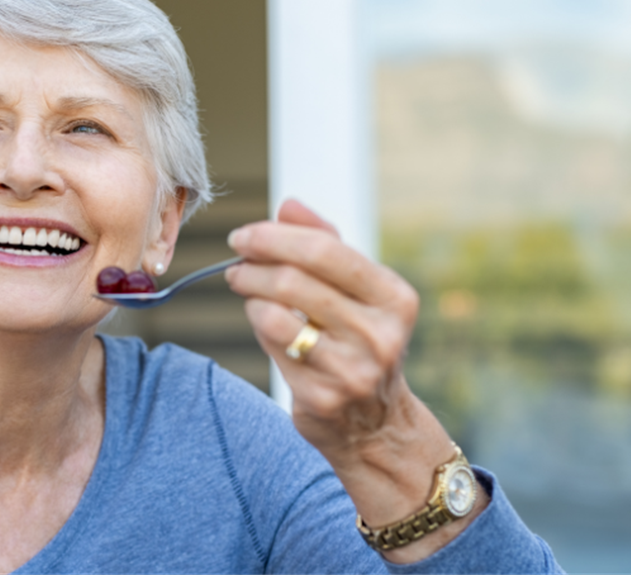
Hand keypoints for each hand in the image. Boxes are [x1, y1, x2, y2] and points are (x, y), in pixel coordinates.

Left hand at [226, 199, 484, 562]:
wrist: (375, 425)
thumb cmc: (359, 340)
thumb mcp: (357, 290)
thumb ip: (325, 241)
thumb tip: (288, 205)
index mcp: (395, 298)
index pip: (326, 250)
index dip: (275, 237)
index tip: (245, 235)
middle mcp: (379, 334)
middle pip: (295, 280)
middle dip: (254, 264)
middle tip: (235, 262)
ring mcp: (352, 369)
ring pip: (276, 313)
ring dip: (249, 293)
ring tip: (243, 285)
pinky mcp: (322, 396)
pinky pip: (272, 347)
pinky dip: (259, 324)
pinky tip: (260, 318)